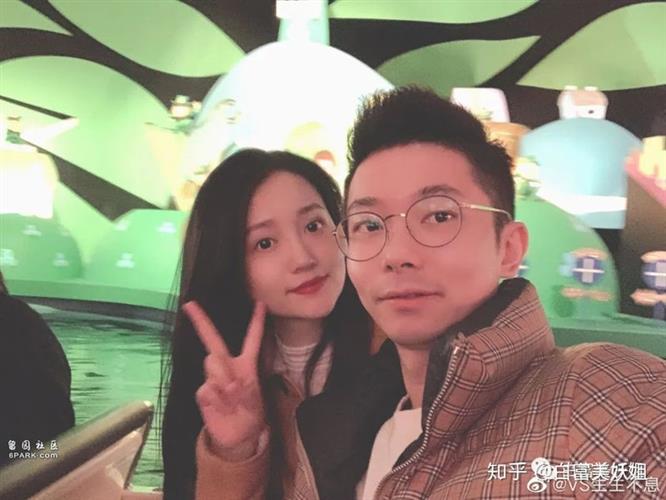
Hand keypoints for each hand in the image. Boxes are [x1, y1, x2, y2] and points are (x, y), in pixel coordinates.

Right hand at [184, 301, 267, 459]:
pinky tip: (221, 408)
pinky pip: (207, 388)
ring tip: (232, 400)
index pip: (252, 339)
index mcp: (246, 365)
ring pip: (212, 364)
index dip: (256, 321)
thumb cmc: (250, 415)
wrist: (237, 437)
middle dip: (201, 322)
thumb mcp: (255, 402)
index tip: (260, 303)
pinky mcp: (202, 392)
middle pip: (213, 341)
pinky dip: (217, 399)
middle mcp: (227, 366)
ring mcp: (212, 378)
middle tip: (191, 305)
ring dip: (223, 380)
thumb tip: (227, 382)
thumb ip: (244, 389)